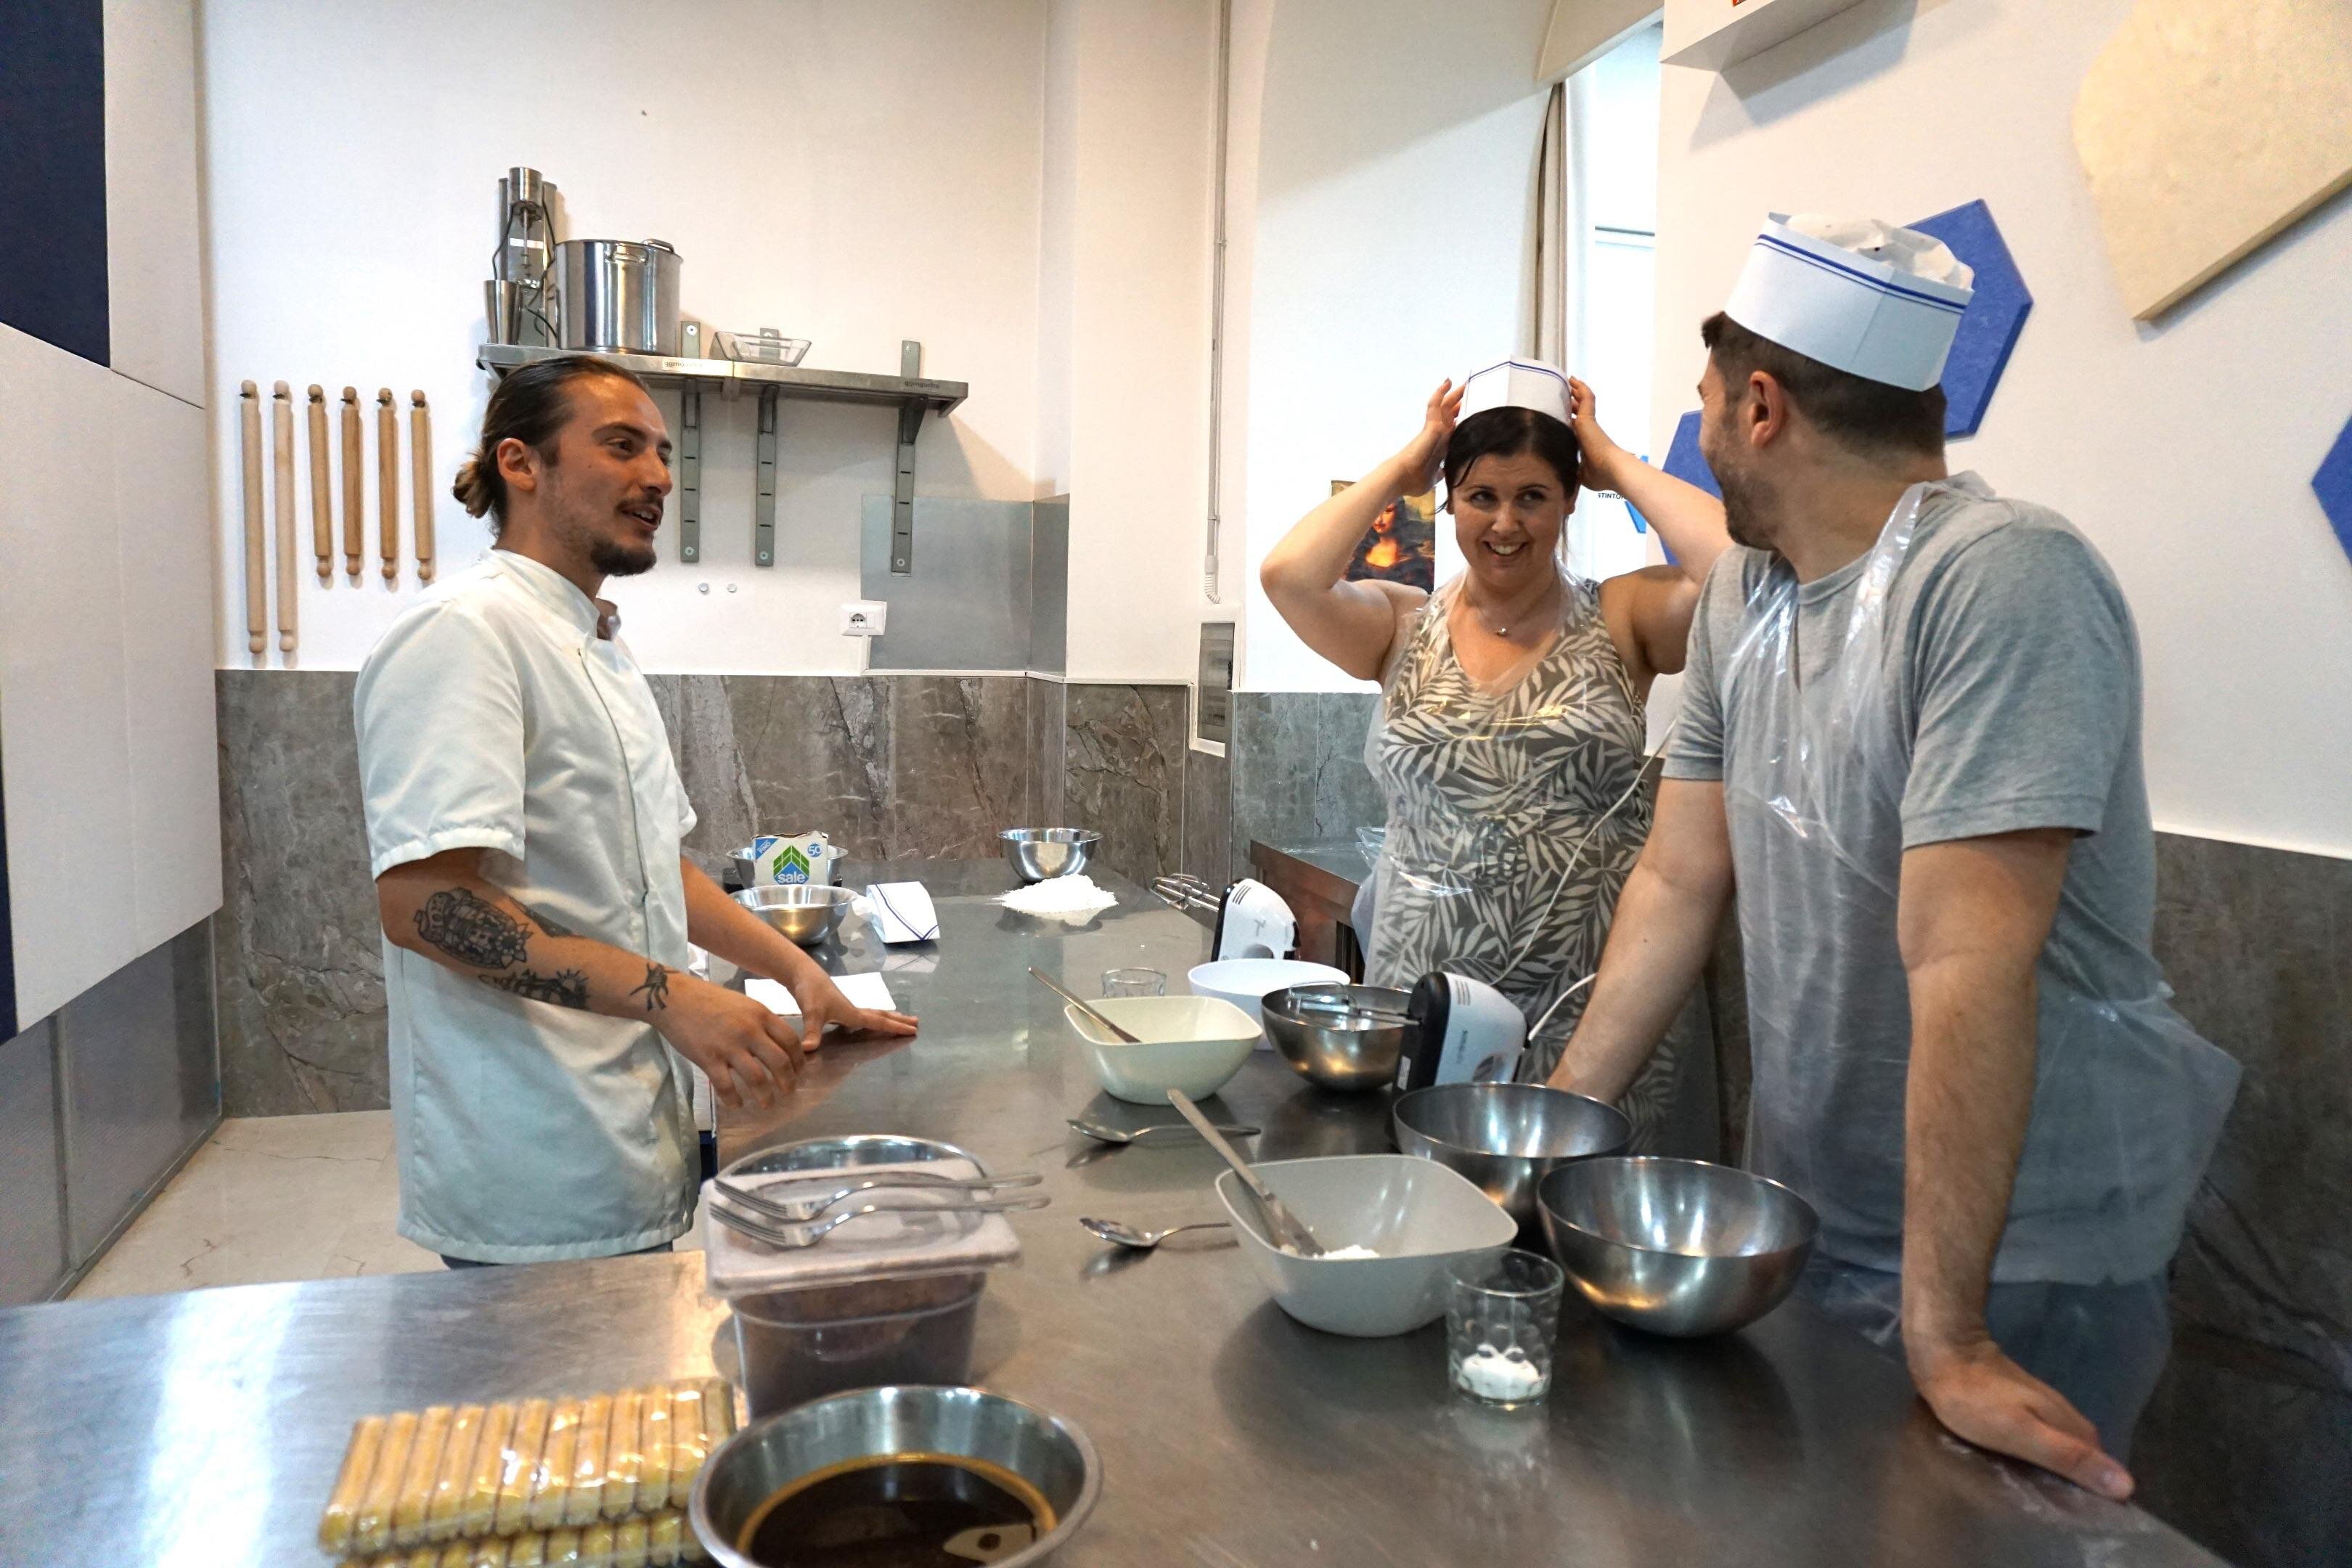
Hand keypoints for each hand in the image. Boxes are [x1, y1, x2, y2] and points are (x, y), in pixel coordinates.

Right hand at [654, 975, 804, 1111]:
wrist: (674, 997)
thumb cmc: (708, 999)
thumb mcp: (742, 1003)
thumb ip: (759, 1022)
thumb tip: (774, 1042)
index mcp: (760, 1015)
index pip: (790, 1041)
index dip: (798, 1060)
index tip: (799, 1071)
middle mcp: (749, 1031)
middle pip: (779, 1062)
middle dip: (788, 1081)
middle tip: (789, 1091)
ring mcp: (729, 1046)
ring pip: (756, 1078)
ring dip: (765, 1096)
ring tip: (767, 1104)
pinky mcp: (709, 1058)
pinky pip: (726, 1086)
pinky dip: (734, 1099)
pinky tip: (736, 1104)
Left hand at [782, 973, 919, 1054]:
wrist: (803, 975)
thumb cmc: (810, 993)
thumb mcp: (811, 1014)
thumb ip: (812, 1032)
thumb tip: (808, 1050)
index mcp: (853, 1014)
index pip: (879, 1022)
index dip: (896, 1028)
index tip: (914, 1031)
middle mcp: (854, 1011)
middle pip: (882, 1016)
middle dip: (899, 1021)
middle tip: (917, 1024)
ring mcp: (848, 1008)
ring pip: (874, 1014)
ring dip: (889, 1017)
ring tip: (901, 1019)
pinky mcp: (840, 1007)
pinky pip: (864, 1014)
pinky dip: (874, 1017)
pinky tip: (869, 1021)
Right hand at [1396, 379, 1464, 494]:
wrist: (1402, 477)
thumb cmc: (1415, 480)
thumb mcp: (1434, 477)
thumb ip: (1440, 473)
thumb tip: (1443, 473)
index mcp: (1439, 446)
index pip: (1451, 427)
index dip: (1458, 418)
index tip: (1466, 410)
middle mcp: (1436, 435)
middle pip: (1449, 414)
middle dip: (1459, 403)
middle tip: (1469, 390)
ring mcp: (1433, 429)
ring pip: (1444, 406)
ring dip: (1453, 394)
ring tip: (1463, 382)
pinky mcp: (1431, 426)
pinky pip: (1436, 405)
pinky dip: (1440, 393)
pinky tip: (1447, 383)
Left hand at [1566, 377, 1626, 490]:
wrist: (1613, 471)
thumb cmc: (1600, 475)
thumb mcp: (1582, 474)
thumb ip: (1575, 470)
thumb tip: (1568, 474)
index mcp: (1587, 444)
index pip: (1578, 428)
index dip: (1572, 420)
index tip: (1566, 416)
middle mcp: (1589, 431)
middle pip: (1580, 413)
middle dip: (1574, 404)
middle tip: (1566, 395)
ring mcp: (1589, 424)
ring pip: (1583, 403)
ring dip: (1577, 392)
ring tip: (1570, 381)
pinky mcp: (1588, 419)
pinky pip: (1586, 398)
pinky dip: (1581, 389)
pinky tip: (1574, 380)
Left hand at [1909, 1335, 2133, 1500]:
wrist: (1944, 1351)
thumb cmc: (1977, 1400)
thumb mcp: (2022, 1434)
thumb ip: (2068, 1457)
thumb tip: (2127, 1485)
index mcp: (2068, 1423)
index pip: (2101, 1463)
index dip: (2099, 1490)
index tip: (2089, 1515)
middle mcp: (2061, 1412)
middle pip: (2084, 1452)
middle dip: (2080, 1479)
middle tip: (2062, 1509)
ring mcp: (2039, 1403)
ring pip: (2061, 1440)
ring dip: (2059, 1464)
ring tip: (2042, 1492)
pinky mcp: (2017, 1400)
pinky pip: (2040, 1431)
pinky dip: (2038, 1449)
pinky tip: (2022, 1462)